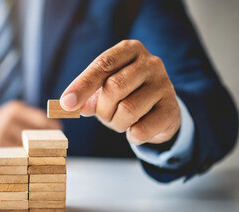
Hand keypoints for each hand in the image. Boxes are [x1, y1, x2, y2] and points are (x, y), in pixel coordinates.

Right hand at [0, 101, 61, 157]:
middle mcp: (7, 120)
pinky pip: (15, 158)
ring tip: (44, 163)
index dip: (54, 132)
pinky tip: (27, 166)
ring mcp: (0, 136)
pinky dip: (23, 163)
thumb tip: (58, 128)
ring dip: (37, 157)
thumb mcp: (12, 114)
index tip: (61, 140)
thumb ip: (33, 119)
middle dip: (47, 147)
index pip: (42, 121)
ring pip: (27, 150)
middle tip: (56, 154)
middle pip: (37, 137)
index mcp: (15, 109)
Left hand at [60, 40, 180, 144]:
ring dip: (116, 123)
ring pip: (128, 110)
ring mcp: (165, 85)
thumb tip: (71, 105)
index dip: (82, 85)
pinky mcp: (172, 109)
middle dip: (102, 109)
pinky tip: (135, 130)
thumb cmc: (126, 94)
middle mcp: (151, 63)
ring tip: (120, 122)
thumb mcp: (104, 89)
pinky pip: (141, 129)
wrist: (160, 110)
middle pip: (115, 87)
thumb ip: (88, 94)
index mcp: (130, 50)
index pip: (103, 64)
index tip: (66, 104)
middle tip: (104, 116)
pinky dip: (131, 135)